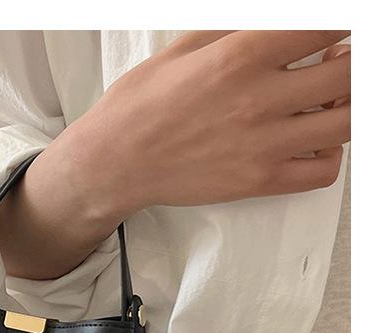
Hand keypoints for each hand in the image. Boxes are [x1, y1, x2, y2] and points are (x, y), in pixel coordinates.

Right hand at [60, 30, 350, 219]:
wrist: (112, 164)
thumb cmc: (137, 106)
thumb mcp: (181, 47)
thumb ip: (232, 28)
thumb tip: (272, 21)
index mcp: (240, 56)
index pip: (327, 24)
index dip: (340, 23)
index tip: (331, 28)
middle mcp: (259, 100)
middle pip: (348, 72)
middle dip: (350, 60)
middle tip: (333, 57)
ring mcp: (262, 146)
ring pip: (347, 123)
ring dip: (347, 105)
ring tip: (327, 98)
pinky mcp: (258, 182)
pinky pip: (323, 172)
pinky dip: (331, 154)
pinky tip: (313, 142)